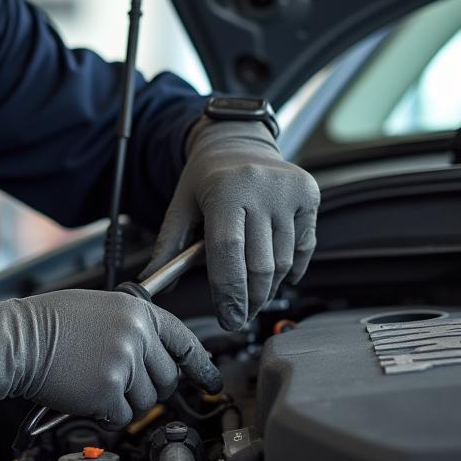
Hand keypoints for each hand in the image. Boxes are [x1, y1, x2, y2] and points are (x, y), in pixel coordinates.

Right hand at [0, 289, 219, 427]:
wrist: (16, 339)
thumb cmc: (45, 323)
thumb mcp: (98, 309)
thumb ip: (129, 328)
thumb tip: (150, 356)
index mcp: (137, 312)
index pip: (183, 339)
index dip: (200, 363)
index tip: (211, 379)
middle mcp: (137, 336)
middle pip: (167, 379)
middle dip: (148, 388)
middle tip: (122, 386)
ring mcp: (124, 364)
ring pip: (146, 401)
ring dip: (124, 402)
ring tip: (94, 385)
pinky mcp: (108, 391)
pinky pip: (121, 416)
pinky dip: (105, 414)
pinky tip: (85, 397)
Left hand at [144, 119, 319, 330]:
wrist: (237, 142)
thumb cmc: (205, 179)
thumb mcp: (180, 205)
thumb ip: (167, 245)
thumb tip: (150, 282)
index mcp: (225, 190)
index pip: (228, 251)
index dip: (228, 292)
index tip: (227, 318)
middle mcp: (261, 188)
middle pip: (259, 264)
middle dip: (249, 300)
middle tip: (239, 317)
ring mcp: (289, 192)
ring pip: (282, 262)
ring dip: (268, 288)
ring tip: (252, 296)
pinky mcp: (309, 195)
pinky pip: (303, 247)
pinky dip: (290, 270)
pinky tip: (276, 278)